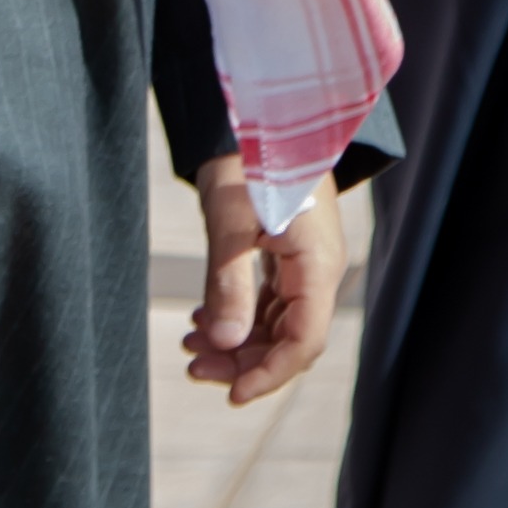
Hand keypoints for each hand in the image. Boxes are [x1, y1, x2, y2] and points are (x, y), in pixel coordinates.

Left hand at [185, 160, 342, 406]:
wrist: (255, 112)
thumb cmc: (245, 158)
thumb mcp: (230, 223)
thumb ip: (228, 285)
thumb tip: (223, 343)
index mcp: (317, 264)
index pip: (303, 341)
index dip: (269, 374)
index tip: (230, 394)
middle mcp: (317, 269)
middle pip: (290, 338)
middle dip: (244, 360)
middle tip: (193, 366)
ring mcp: (304, 262)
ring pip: (277, 323)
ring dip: (237, 340)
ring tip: (190, 343)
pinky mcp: (287, 253)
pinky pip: (269, 300)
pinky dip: (239, 315)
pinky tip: (204, 319)